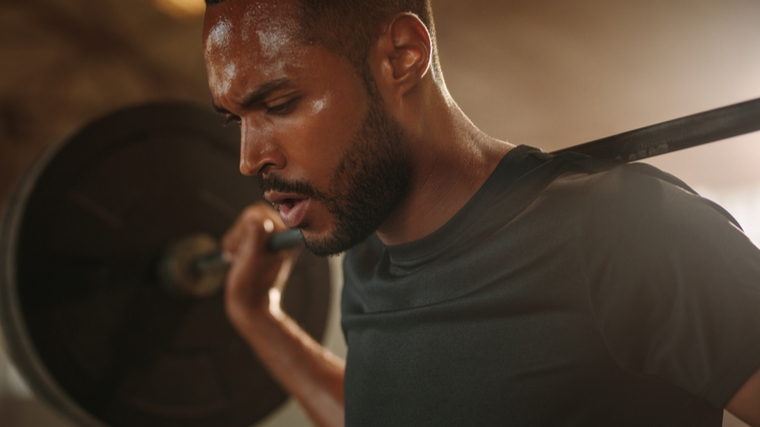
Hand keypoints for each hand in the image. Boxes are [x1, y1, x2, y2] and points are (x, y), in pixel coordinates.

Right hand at [222, 202, 299, 329]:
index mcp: (287, 235)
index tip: (248, 250)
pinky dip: (234, 244)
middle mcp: (282, 233)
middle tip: (241, 256)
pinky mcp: (261, 242)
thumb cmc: (252, 286)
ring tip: (240, 260)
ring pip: (243, 223)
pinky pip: (240, 231)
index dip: (246, 228)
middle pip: (250, 215)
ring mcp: (271, 237)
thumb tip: (255, 215)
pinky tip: (238, 258)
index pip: (258, 212)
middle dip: (240, 235)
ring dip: (235, 242)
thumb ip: (256, 235)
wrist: (250, 305)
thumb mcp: (252, 259)